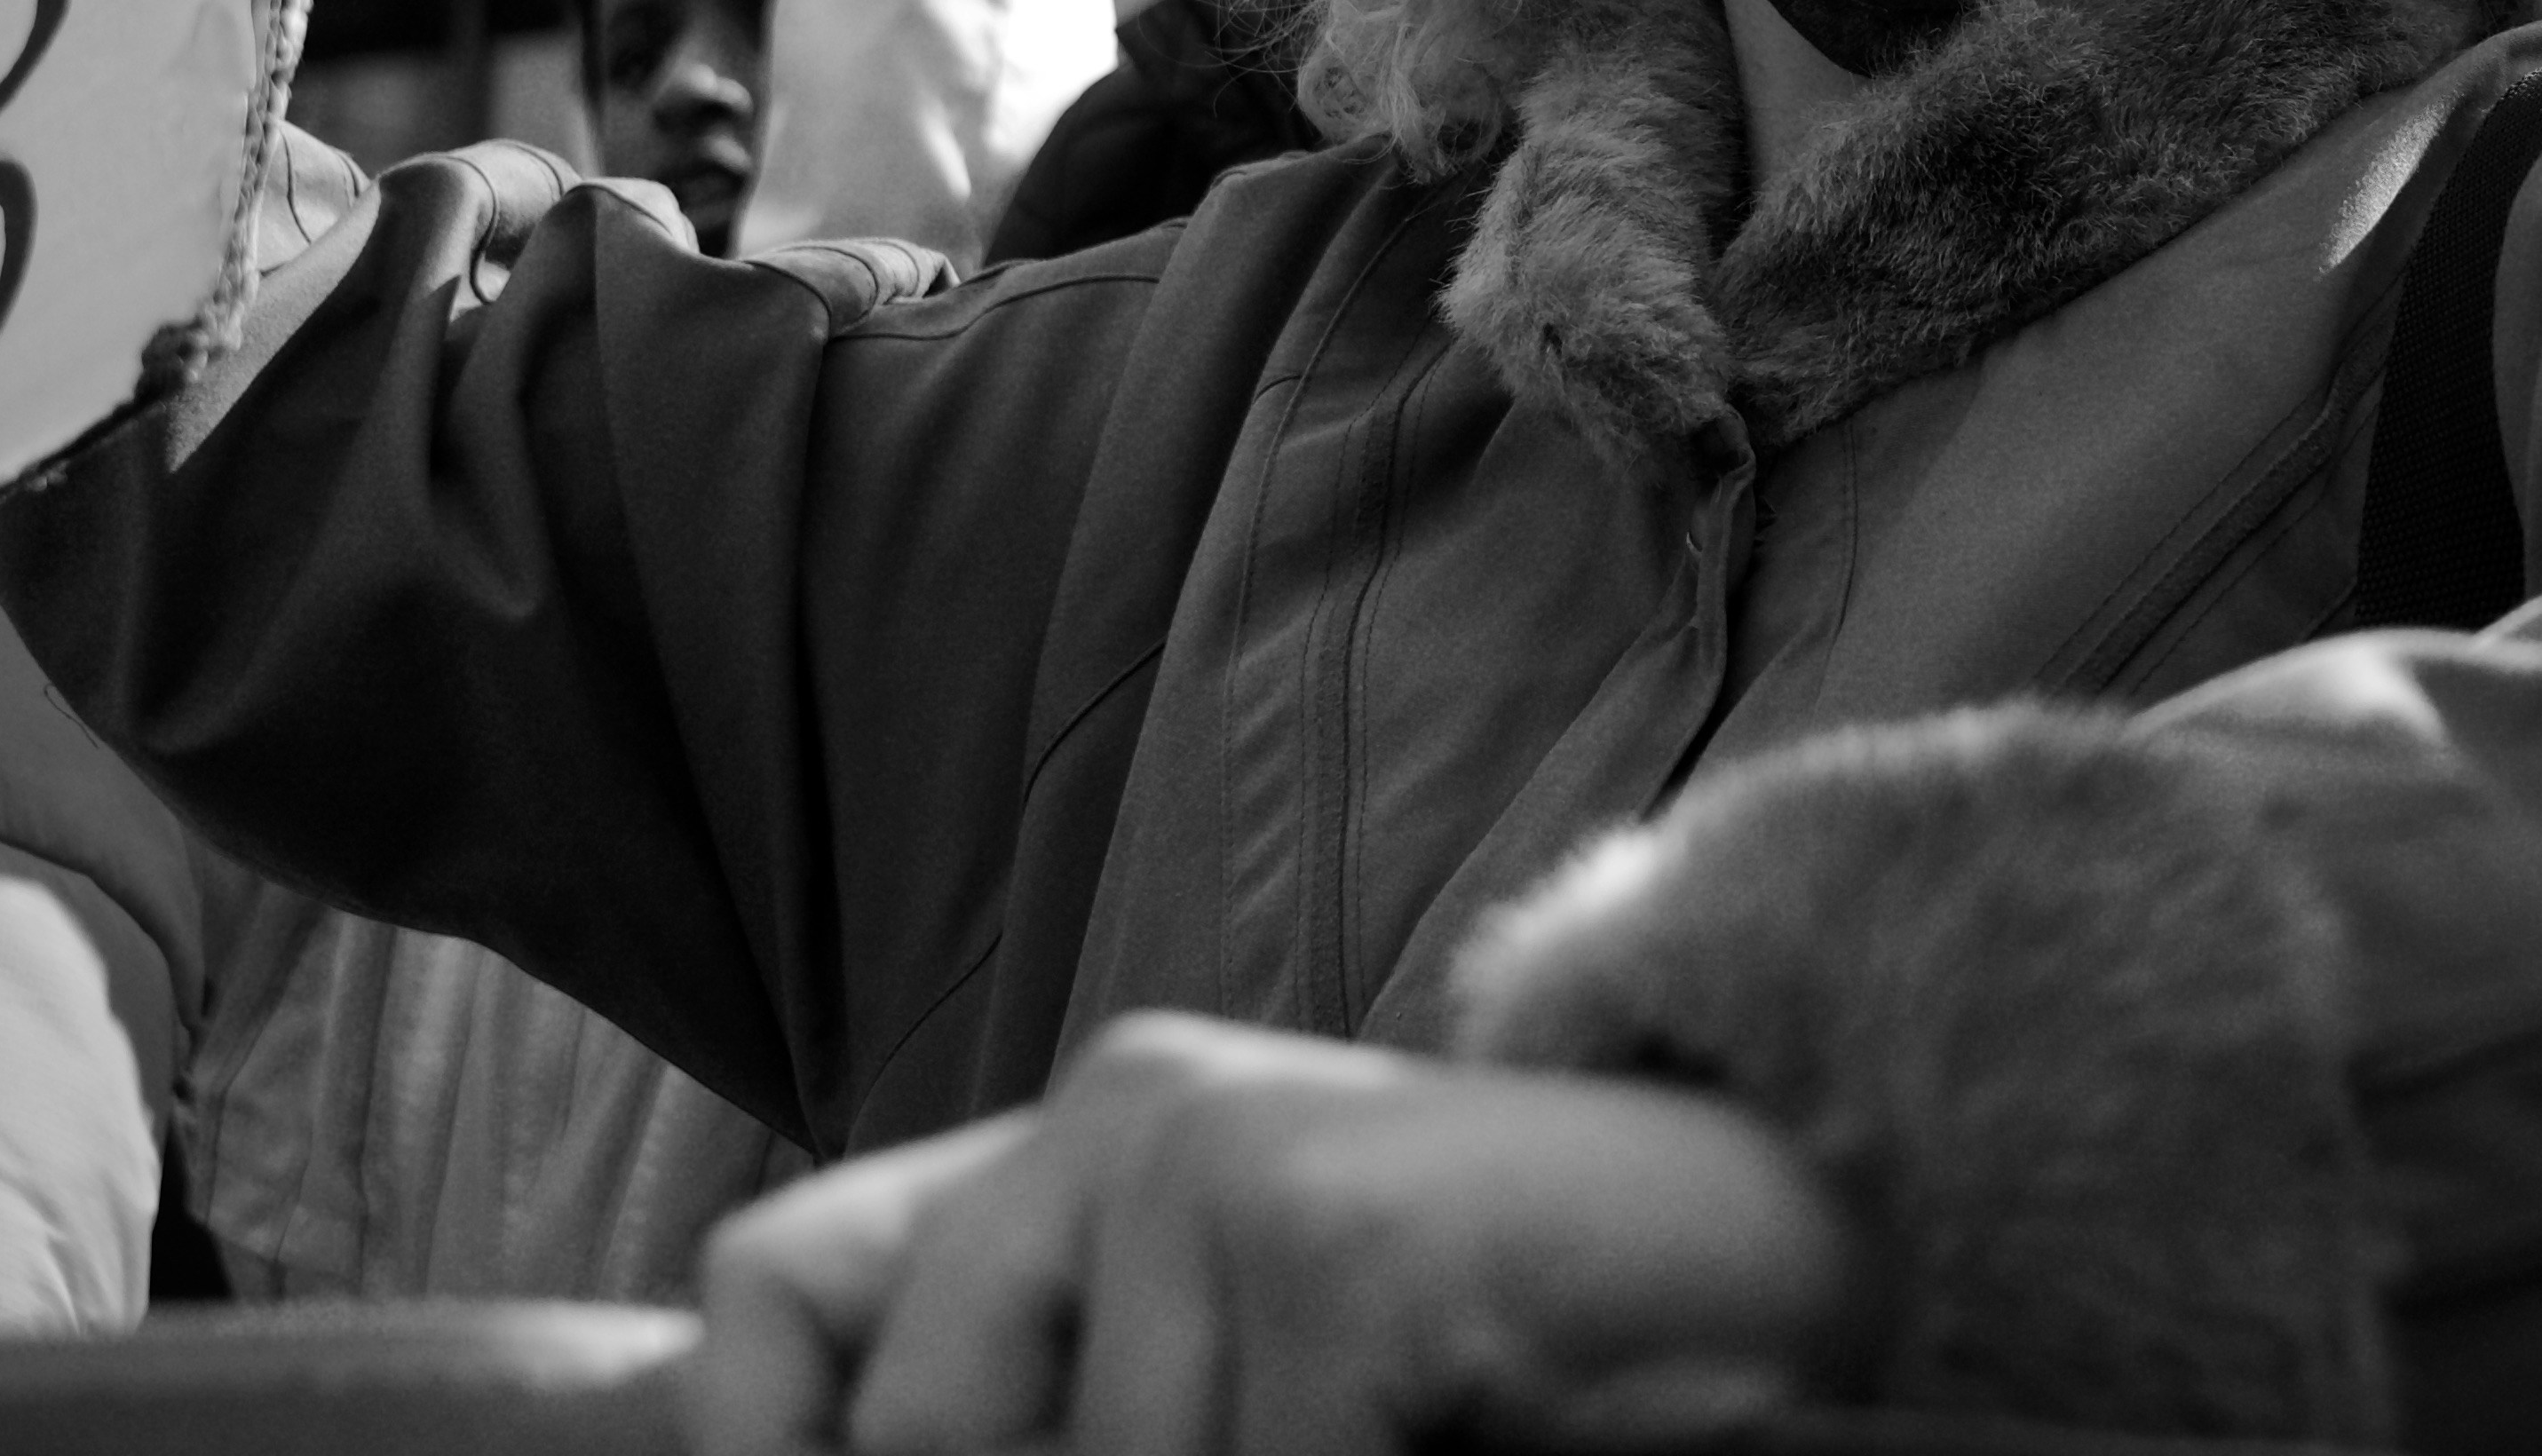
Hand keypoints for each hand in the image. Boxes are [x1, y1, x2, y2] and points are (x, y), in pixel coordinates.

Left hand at [691, 1013, 1865, 1455]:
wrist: (1786, 1253)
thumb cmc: (1503, 1348)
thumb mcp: (1234, 1374)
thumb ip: (1063, 1409)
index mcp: (1073, 1147)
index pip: (768, 1293)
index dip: (755, 1447)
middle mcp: (1116, 1119)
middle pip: (920, 1438)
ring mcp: (1218, 1165)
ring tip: (1380, 1441)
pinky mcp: (1329, 1239)